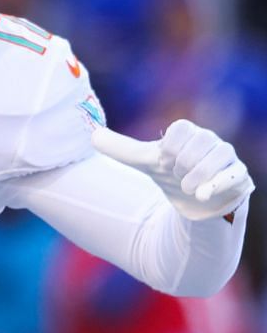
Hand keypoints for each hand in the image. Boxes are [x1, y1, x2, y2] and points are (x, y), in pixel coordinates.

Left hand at [93, 121, 254, 220]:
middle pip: (199, 142)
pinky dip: (216, 185)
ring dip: (194, 177)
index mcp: (189, 133)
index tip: (166, 162)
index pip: (182, 129)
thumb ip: (121, 148)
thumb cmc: (171, 176)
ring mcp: (228, 159)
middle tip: (178, 177)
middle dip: (182, 164)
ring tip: (188, 188)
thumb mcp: (144, 162)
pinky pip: (233, 176)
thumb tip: (92, 136)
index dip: (169, 149)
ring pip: (216, 158)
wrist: (194, 204)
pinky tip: (202, 195)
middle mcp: (212, 141)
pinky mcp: (239, 177)